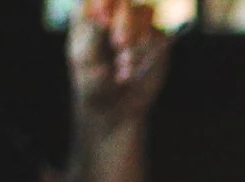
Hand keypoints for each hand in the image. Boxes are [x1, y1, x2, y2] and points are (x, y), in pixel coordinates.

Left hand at [69, 0, 168, 132]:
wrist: (114, 109)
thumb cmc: (91, 83)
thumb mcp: (85, 60)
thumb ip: (93, 35)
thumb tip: (102, 18)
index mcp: (90, 11)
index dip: (106, 2)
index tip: (104, 21)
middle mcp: (114, 12)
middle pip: (126, 1)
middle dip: (125, 23)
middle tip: (119, 45)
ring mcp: (137, 24)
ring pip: (146, 12)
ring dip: (137, 41)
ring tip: (124, 68)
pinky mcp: (156, 40)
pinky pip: (159, 36)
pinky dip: (148, 53)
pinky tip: (133, 71)